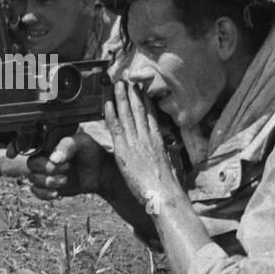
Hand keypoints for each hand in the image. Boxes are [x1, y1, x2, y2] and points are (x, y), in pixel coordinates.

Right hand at [27, 131, 105, 199]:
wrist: (100, 172)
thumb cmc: (91, 152)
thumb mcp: (82, 142)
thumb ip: (67, 145)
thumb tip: (53, 158)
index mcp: (49, 144)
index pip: (33, 149)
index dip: (42, 157)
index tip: (59, 161)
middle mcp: (44, 157)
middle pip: (31, 165)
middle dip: (47, 170)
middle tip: (66, 169)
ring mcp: (45, 173)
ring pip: (33, 179)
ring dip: (48, 182)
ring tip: (65, 180)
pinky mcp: (48, 186)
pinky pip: (36, 191)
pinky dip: (44, 194)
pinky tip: (56, 193)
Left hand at [105, 80, 179, 207]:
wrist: (163, 195)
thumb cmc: (165, 188)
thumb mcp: (167, 168)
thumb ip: (161, 158)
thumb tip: (161, 157)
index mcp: (158, 142)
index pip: (151, 116)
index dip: (146, 101)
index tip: (142, 90)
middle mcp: (147, 138)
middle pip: (141, 110)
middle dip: (134, 93)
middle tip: (128, 79)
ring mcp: (136, 142)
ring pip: (128, 115)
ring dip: (122, 98)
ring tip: (118, 84)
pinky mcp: (124, 150)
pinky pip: (117, 128)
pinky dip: (112, 114)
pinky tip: (107, 104)